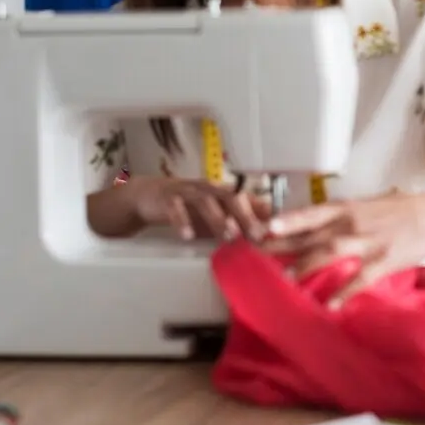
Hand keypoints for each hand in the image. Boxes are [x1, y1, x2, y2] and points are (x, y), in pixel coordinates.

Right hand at [119, 175, 267, 241]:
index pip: (248, 199)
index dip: (262, 213)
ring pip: (206, 200)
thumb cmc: (188, 208)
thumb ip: (236, 224)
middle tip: (256, 235)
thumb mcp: (214, 216)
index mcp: (223, 193)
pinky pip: (175, 208)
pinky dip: (182, 221)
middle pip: (231, 196)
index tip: (274, 231)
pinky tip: (187, 236)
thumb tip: (264, 236)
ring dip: (219, 218)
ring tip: (229, 236)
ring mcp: (188, 191)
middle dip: (246, 215)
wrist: (149, 197)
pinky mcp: (167, 198)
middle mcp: (209, 188)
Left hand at [261, 192, 424, 304]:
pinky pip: (360, 278)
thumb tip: (314, 223)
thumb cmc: (399, 210)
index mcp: (348, 208)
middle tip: (260, 254)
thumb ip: (342, 214)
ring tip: (288, 279)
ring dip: (308, 264)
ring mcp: (368, 242)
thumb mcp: (368, 204)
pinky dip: (345, 292)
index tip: (264, 228)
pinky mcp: (384, 260)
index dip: (288, 220)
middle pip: (313, 235)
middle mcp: (353, 223)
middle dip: (285, 245)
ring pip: (331, 253)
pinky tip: (331, 305)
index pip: (311, 213)